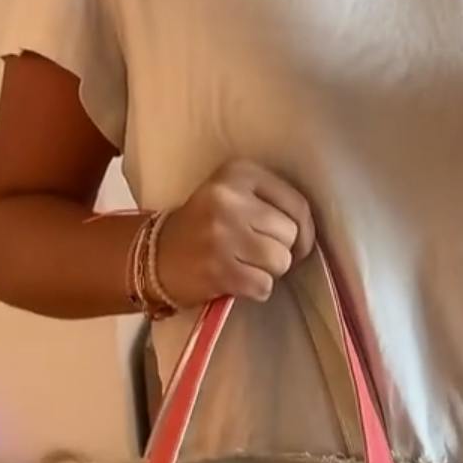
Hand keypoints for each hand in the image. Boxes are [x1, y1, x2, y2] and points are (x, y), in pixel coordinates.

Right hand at [155, 161, 315, 305]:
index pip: (298, 205)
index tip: (290, 244)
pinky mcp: (219, 268)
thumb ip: (271, 203)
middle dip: (281, 252)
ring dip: (269, 272)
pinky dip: (255, 289)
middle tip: (256, 255)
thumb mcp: (234, 196)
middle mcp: (230, 198)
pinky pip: (264, 286)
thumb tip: (308, 237)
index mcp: (239, 172)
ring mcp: (223, 234)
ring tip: (245, 266)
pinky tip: (237, 281)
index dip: (304, 232)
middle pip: (290, 235)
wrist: (154, 255)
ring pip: (280, 262)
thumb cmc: (204, 227)